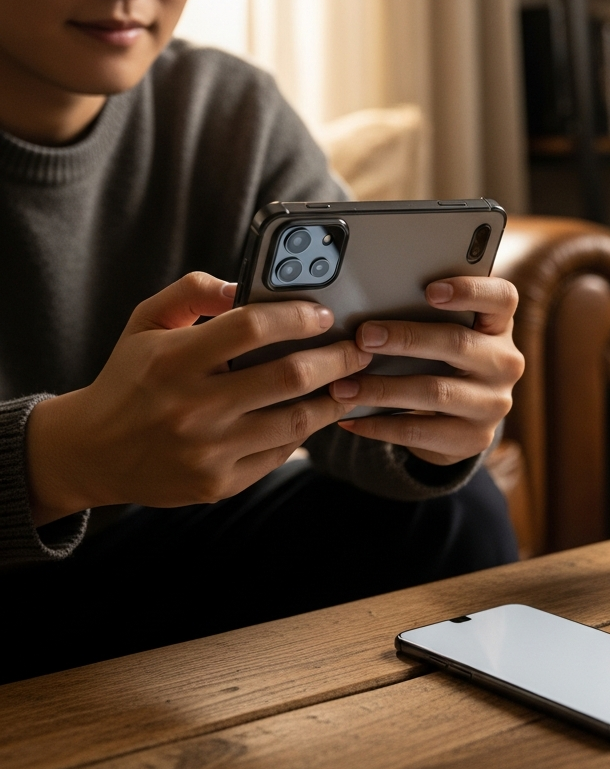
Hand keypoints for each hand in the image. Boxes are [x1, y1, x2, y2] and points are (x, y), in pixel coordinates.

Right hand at [26, 272, 370, 525]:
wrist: (91, 453)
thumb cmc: (129, 378)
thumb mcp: (146, 322)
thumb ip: (192, 292)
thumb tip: (244, 284)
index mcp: (174, 361)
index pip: (251, 328)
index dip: (297, 316)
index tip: (324, 315)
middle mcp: (193, 408)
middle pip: (288, 376)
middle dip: (337, 358)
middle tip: (360, 347)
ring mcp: (208, 451)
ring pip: (295, 420)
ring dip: (334, 397)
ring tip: (353, 380)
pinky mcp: (219, 484)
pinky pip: (281, 453)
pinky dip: (307, 430)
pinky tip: (320, 411)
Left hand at [330, 277, 524, 466]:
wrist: (462, 421)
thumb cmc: (444, 362)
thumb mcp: (446, 335)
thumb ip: (424, 317)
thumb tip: (365, 307)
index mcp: (499, 326)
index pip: (502, 298)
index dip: (469, 290)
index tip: (430, 290)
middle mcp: (505, 363)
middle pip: (458, 343)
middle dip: (406, 339)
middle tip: (363, 338)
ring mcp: (494, 404)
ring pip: (436, 392)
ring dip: (383, 389)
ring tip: (344, 386)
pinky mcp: (475, 439)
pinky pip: (421, 431)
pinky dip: (380, 425)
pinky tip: (350, 419)